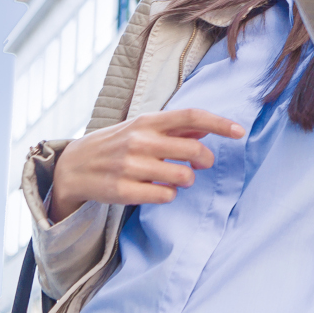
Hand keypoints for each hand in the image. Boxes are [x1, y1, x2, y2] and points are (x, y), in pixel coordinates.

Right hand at [49, 108, 244, 221]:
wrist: (72, 166)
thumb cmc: (115, 144)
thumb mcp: (141, 128)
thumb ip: (174, 128)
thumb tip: (206, 128)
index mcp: (147, 121)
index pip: (191, 116)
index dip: (219, 123)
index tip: (240, 131)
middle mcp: (140, 140)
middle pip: (194, 150)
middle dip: (206, 160)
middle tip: (202, 164)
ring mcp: (130, 166)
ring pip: (183, 177)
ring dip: (187, 180)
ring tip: (176, 178)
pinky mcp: (123, 190)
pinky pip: (165, 196)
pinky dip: (168, 195)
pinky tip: (158, 190)